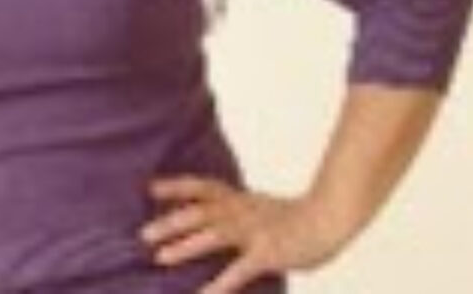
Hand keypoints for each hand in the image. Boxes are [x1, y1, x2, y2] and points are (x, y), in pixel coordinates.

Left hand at [138, 174, 347, 293]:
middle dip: (171, 222)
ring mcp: (255, 231)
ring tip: (161, 257)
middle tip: (143, 234)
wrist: (329, 218)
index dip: (176, 187)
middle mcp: (242, 210)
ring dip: (186, 246)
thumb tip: (208, 221)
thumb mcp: (258, 206)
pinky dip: (218, 284)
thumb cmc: (293, 218)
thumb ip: (234, 211)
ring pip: (214, 235)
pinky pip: (239, 270)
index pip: (202, 187)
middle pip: (200, 212)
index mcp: (239, 198)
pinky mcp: (268, 253)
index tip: (149, 189)